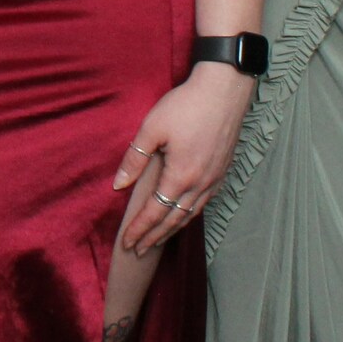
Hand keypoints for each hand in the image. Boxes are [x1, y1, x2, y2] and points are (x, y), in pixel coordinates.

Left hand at [113, 63, 254, 252]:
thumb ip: (134, 159)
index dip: (139, 229)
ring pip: (191, 214)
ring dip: (173, 229)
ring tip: (158, 240)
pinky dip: (189, 214)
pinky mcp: (222, 171)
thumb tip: (118, 186)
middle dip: (154, 237)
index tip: (127, 243)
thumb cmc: (186, 105)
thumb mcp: (152, 128)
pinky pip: (203, 202)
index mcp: (181, 176)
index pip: (155, 213)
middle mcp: (200, 184)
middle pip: (174, 220)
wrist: (224, 91)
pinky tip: (183, 214)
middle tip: (139, 251)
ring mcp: (214, 179)